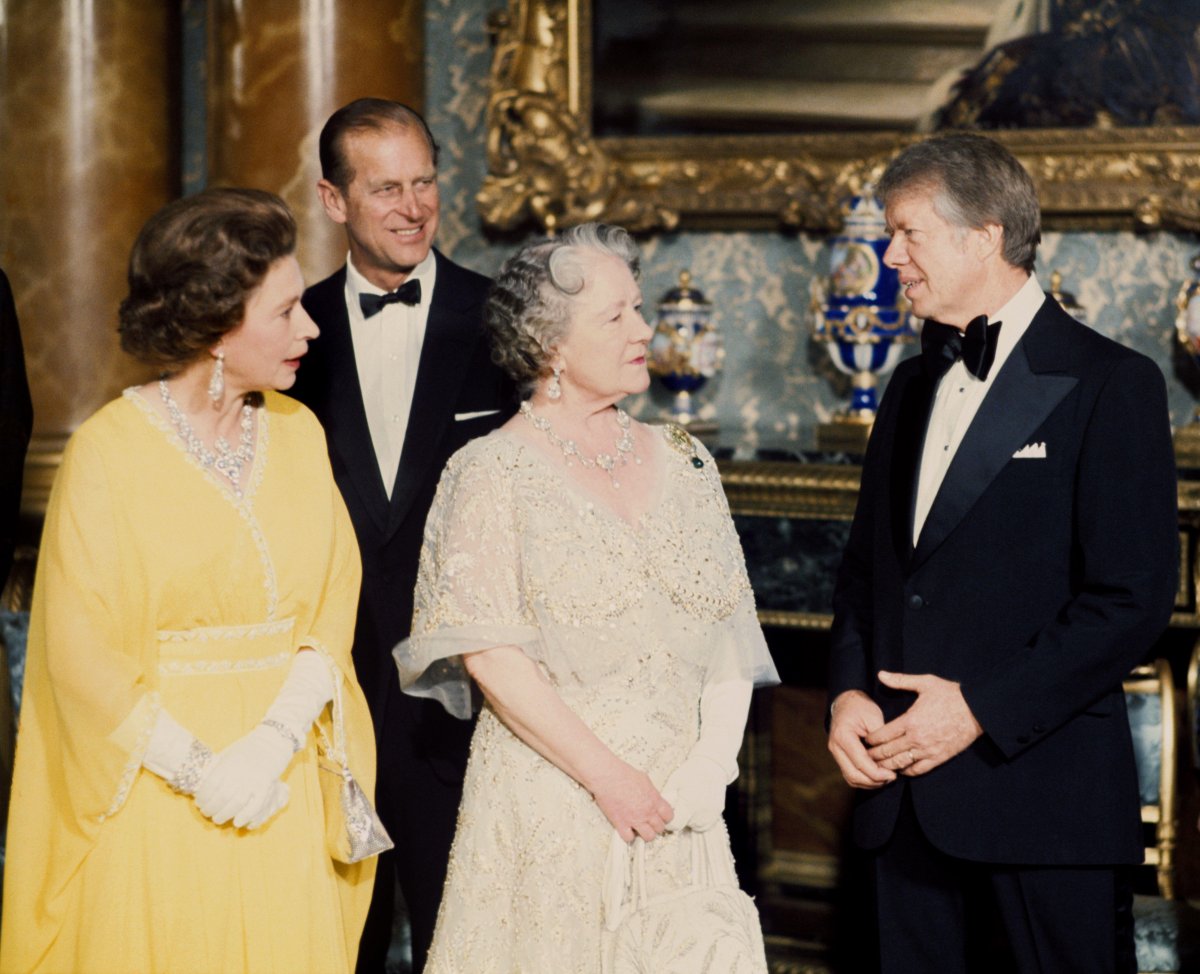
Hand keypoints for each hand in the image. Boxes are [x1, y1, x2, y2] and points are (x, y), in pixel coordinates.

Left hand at [194, 724, 294, 825]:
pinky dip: (245, 816)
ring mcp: (254, 779)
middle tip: (206, 813)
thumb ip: (215, 771)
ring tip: (218, 819)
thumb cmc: (244, 751)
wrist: (271, 743)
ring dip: (224, 815)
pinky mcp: (266, 786)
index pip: (210, 785)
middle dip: (211, 809)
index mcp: (228, 763)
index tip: (198, 802)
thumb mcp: (227, 755)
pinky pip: (255, 806)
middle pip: (221, 797)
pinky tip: (237, 822)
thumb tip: (199, 788)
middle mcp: (240, 771)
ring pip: (236, 804)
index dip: (202, 798)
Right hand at [590, 760, 673, 842]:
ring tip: (640, 829)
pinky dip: (628, 835)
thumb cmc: (623, 774)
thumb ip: (651, 792)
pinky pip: (629, 838)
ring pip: (649, 837)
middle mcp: (647, 811)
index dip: (665, 817)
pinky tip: (626, 829)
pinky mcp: (621, 823)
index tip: (661, 817)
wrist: (607, 777)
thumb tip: (653, 798)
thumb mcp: (644, 779)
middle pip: (660, 828)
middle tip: (650, 823)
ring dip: (645, 834)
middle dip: (655, 826)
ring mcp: (635, 819)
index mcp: (654, 799)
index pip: (669, 815)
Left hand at [662, 753, 726, 832]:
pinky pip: (706, 822)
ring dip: (691, 819)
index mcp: (689, 805)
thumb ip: (667, 798)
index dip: (670, 822)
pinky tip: (698, 805)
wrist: (712, 766)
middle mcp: (701, 813)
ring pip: (696, 826)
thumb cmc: (691, 772)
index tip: (668, 815)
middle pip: (686, 825)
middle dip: (681, 819)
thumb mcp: (674, 782)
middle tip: (680, 805)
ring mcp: (711, 814)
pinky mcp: (718, 812)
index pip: (675, 825)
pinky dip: (701, 817)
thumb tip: (658, 810)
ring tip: (690, 805)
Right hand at [827, 690, 895, 788]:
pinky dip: (864, 780)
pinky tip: (878, 776)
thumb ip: (880, 739)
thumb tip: (890, 759)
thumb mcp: (874, 717)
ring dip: (869, 783)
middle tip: (892, 778)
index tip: (893, 774)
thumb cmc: (861, 707)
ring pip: (851, 778)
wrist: (847, 702)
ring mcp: (836, 754)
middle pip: (853, 775)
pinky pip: (851, 775)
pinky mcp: (840, 758)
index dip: (877, 773)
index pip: (860, 763)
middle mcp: (836, 747)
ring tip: (886, 778)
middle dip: (874, 781)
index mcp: (843, 736)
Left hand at [864, 671, 982, 776]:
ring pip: (900, 763)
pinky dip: (907, 771)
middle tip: (865, 755)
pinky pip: (918, 769)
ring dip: (887, 765)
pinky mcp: (939, 757)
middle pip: (888, 751)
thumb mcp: (925, 683)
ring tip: (878, 765)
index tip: (865, 740)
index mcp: (910, 720)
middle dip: (874, 755)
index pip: (883, 734)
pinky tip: (900, 769)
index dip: (871, 739)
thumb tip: (880, 674)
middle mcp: (916, 738)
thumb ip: (900, 680)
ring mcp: (928, 750)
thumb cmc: (950, 694)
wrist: (977, 710)